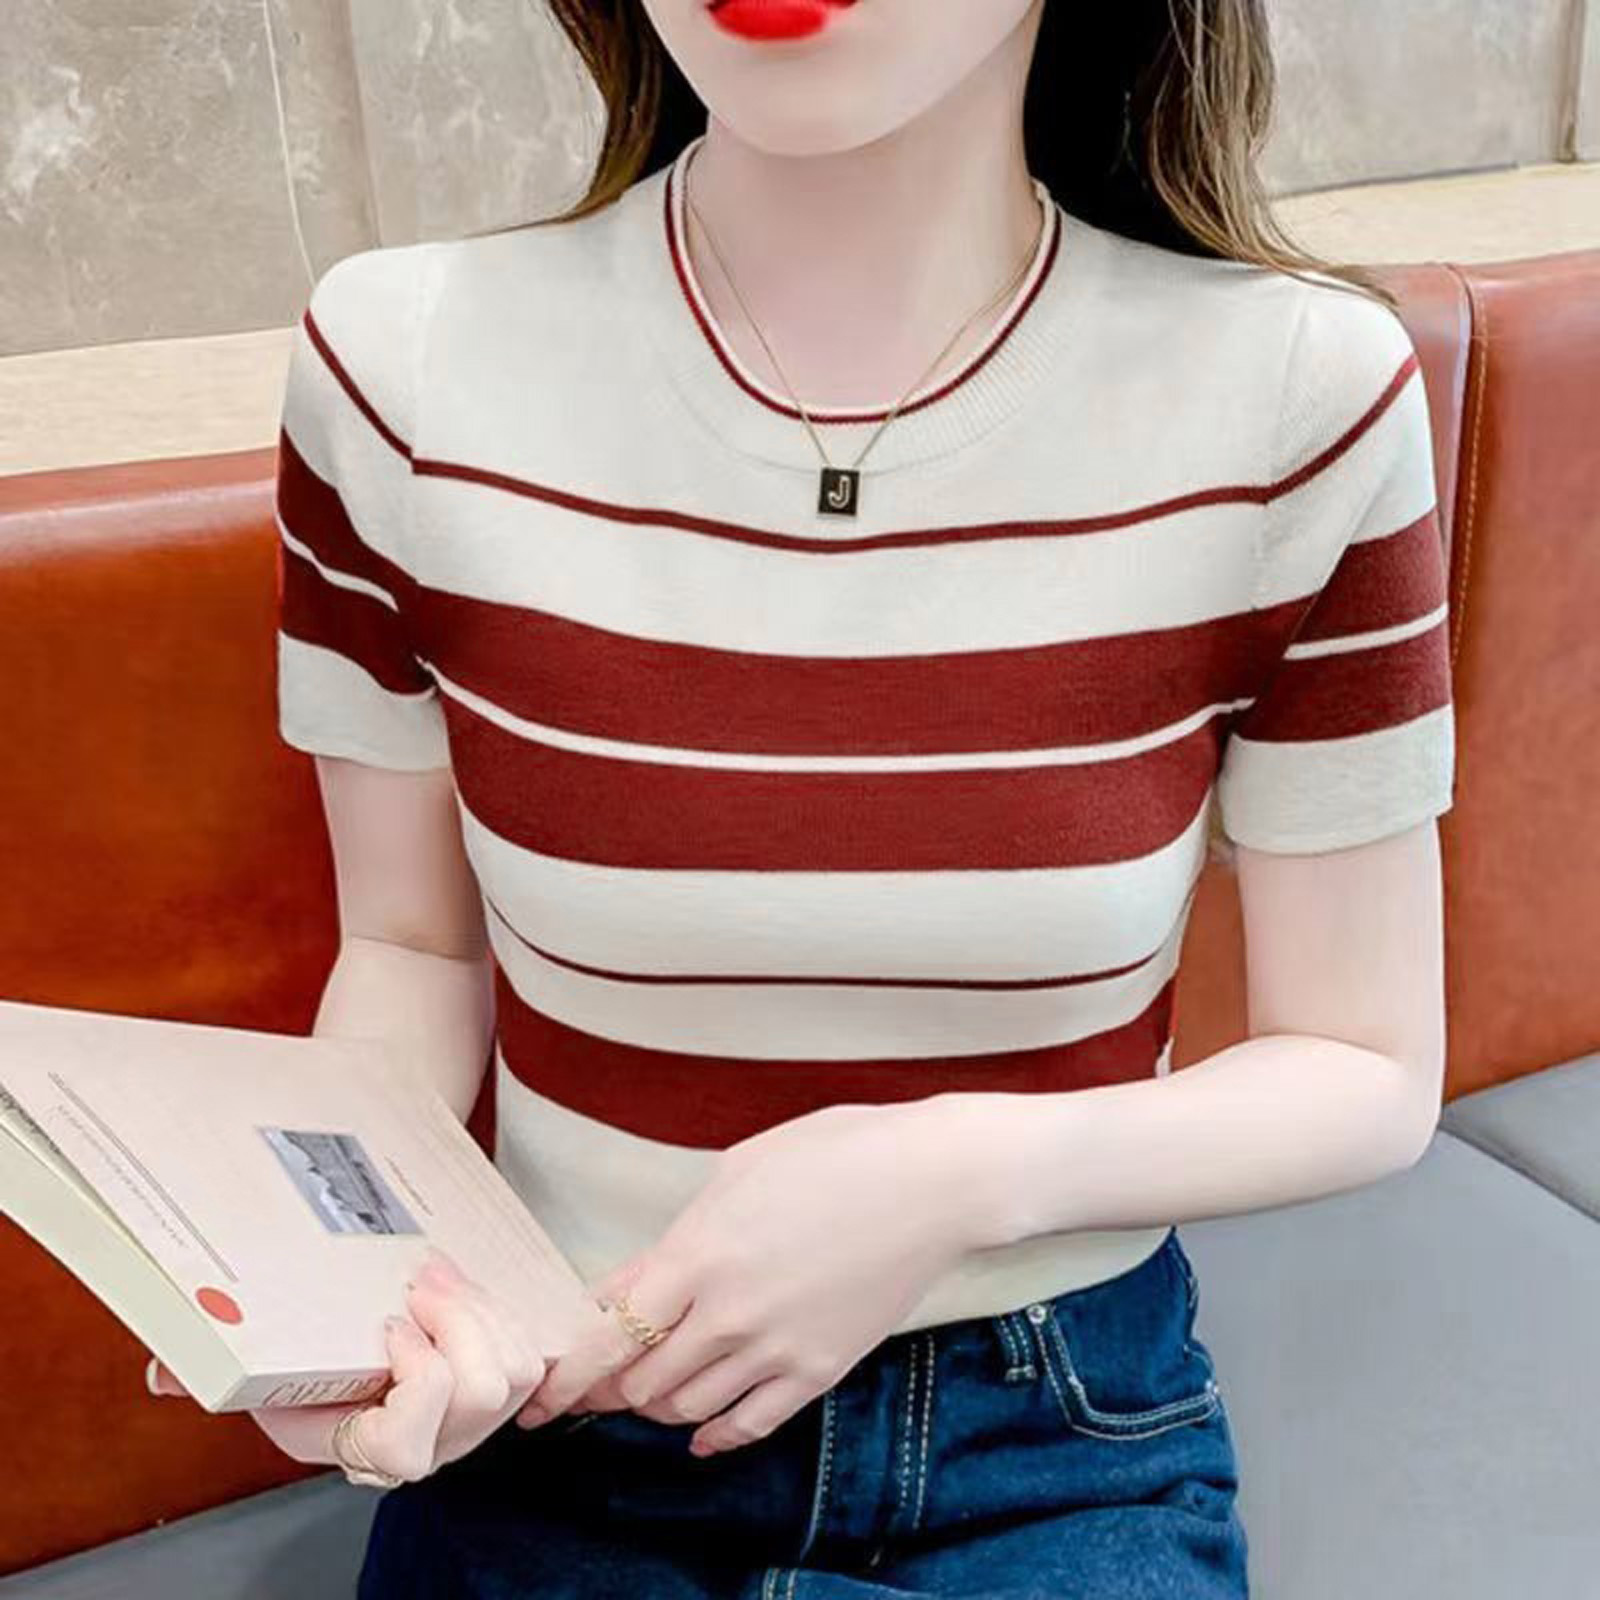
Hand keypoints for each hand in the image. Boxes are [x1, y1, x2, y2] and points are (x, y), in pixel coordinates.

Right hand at [144, 1247, 545, 1481]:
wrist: (355, 1353)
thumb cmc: (307, 1363)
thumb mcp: (258, 1370)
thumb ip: (209, 1371)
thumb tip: (160, 1374)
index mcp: (365, 1450)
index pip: (408, 1449)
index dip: (415, 1380)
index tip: (388, 1328)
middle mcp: (429, 1449)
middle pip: (480, 1393)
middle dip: (459, 1323)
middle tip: (422, 1281)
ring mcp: (474, 1424)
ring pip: (512, 1370)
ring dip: (482, 1311)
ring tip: (441, 1277)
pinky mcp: (505, 1389)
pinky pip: (531, 1355)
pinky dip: (505, 1312)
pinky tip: (467, 1287)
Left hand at [513, 1097, 990, 1456]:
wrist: (931, 1181)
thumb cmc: (835, 1154)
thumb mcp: (736, 1174)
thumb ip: (675, 1240)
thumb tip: (630, 1287)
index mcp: (699, 1253)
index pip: (608, 1334)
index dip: (566, 1372)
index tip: (541, 1392)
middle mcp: (728, 1313)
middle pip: (638, 1382)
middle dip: (605, 1390)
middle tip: (588, 1389)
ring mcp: (776, 1348)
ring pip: (685, 1410)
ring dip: (655, 1406)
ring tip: (645, 1393)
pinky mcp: (819, 1370)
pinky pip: (750, 1426)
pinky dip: (715, 1436)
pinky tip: (702, 1432)